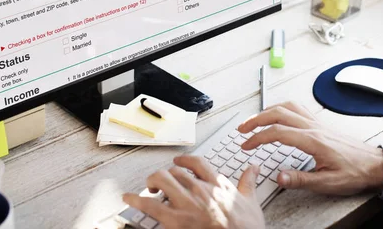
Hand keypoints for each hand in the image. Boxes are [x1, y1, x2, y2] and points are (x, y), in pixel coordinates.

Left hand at [122, 155, 264, 228]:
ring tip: (149, 188)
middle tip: (162, 182)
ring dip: (152, 182)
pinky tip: (128, 198)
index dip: (184, 159)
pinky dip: (136, 200)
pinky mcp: (176, 220)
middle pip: (175, 171)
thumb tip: (253, 168)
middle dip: (166, 175)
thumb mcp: (251, 202)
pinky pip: (150, 205)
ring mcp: (187, 204)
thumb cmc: (246, 228)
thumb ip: (248, 182)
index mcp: (217, 184)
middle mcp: (200, 189)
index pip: (196, 162)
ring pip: (162, 180)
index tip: (179, 161)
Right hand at [237, 102, 382, 195]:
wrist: (375, 164)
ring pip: (287, 107)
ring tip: (254, 120)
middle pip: (278, 113)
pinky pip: (297, 108)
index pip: (277, 132)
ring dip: (267, 111)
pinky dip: (281, 108)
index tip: (246, 145)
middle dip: (256, 119)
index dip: (258, 138)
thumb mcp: (328, 183)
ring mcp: (317, 123)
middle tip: (242, 129)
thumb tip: (278, 177)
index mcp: (313, 140)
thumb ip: (301, 179)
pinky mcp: (320, 123)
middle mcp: (313, 127)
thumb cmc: (355, 172)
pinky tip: (277, 114)